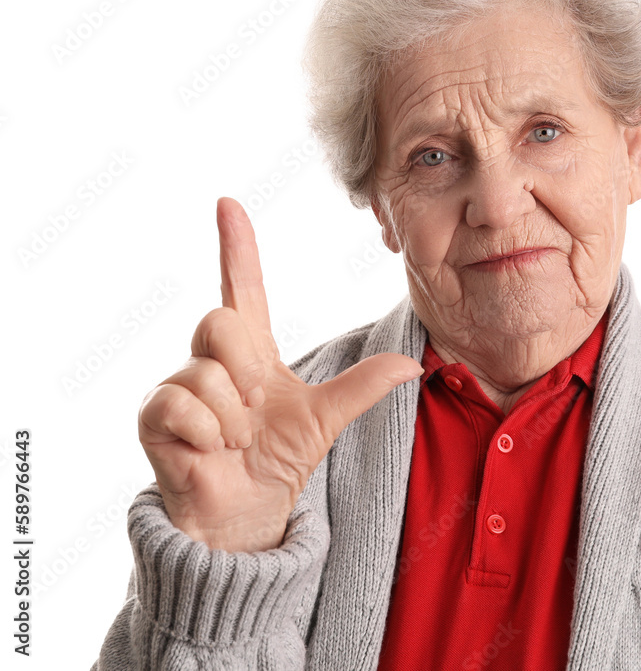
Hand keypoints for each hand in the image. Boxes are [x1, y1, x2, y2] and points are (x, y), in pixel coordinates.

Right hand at [137, 197, 422, 551]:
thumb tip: (413, 366)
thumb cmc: (278, 459)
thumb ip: (363, 387)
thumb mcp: (326, 418)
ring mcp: (178, 384)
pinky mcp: (155, 415)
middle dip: (245, 373)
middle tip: (254, 412)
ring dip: (233, 419)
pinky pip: (182, 406)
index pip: (242, 286)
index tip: (228, 203)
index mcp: (252, 349)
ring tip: (234, 441)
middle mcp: (210, 358)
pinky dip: (208, 436)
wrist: (249, 510)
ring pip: (205, 373)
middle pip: (219, 321)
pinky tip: (210, 452)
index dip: (236, 245)